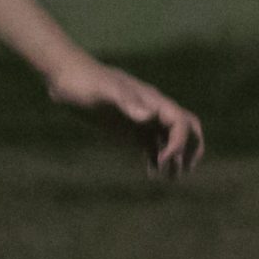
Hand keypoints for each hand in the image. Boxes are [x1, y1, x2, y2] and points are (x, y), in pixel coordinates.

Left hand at [45, 56, 203, 177]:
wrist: (68, 79)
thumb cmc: (86, 82)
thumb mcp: (105, 91)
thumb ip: (127, 102)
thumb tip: (150, 116)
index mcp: (153, 101)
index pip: (181, 123)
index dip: (179, 142)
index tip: (162, 160)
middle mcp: (153, 111)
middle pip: (186, 129)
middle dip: (191, 148)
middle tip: (185, 170)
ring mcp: (142, 122)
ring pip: (169, 141)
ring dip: (175, 158)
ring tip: (172, 179)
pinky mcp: (129, 130)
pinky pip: (151, 146)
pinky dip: (155, 159)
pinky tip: (152, 173)